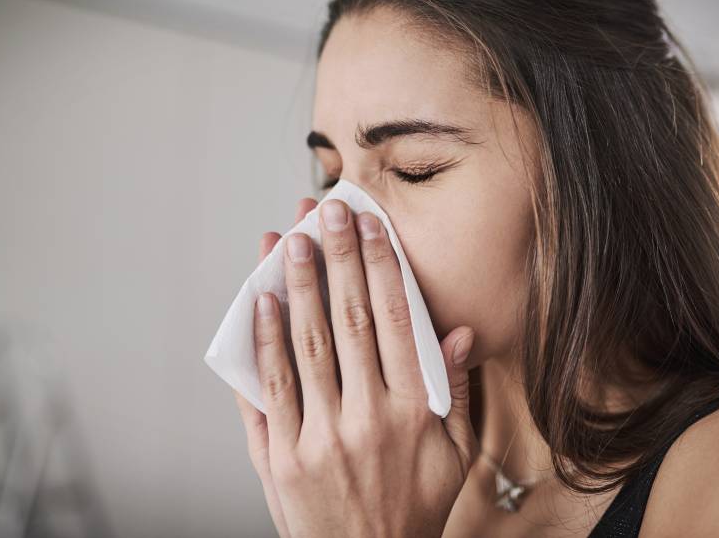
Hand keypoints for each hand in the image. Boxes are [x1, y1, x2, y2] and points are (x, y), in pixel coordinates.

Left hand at [234, 197, 478, 537]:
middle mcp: (366, 418)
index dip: (381, 266)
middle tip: (325, 210)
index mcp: (413, 413)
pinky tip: (261, 303)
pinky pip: (269, 391)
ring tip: (289, 240)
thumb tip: (458, 331)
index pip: (396, 321)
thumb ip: (454, 391)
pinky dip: (264, 343)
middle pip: (347, 320)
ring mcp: (318, 438)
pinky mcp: (279, 458)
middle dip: (336, 258)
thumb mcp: (455, 455)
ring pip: (305, 346)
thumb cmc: (414, 508)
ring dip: (297, 286)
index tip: (370, 225)